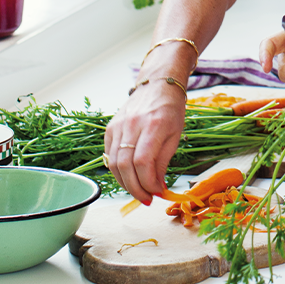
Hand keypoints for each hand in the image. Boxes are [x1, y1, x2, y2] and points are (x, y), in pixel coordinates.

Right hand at [104, 79, 185, 204]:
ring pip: (113, 163)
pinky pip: (109, 155)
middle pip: (125, 165)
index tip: (157, 194)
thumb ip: (163, 161)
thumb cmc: (171, 109)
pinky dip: (117, 171)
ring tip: (138, 191)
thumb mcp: (176, 134)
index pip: (143, 162)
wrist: (158, 84)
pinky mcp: (110, 128)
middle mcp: (132, 124)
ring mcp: (118, 125)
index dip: (147, 183)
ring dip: (125, 183)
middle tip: (146, 199)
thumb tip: (157, 188)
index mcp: (154, 124)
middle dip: (135, 188)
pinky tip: (129, 177)